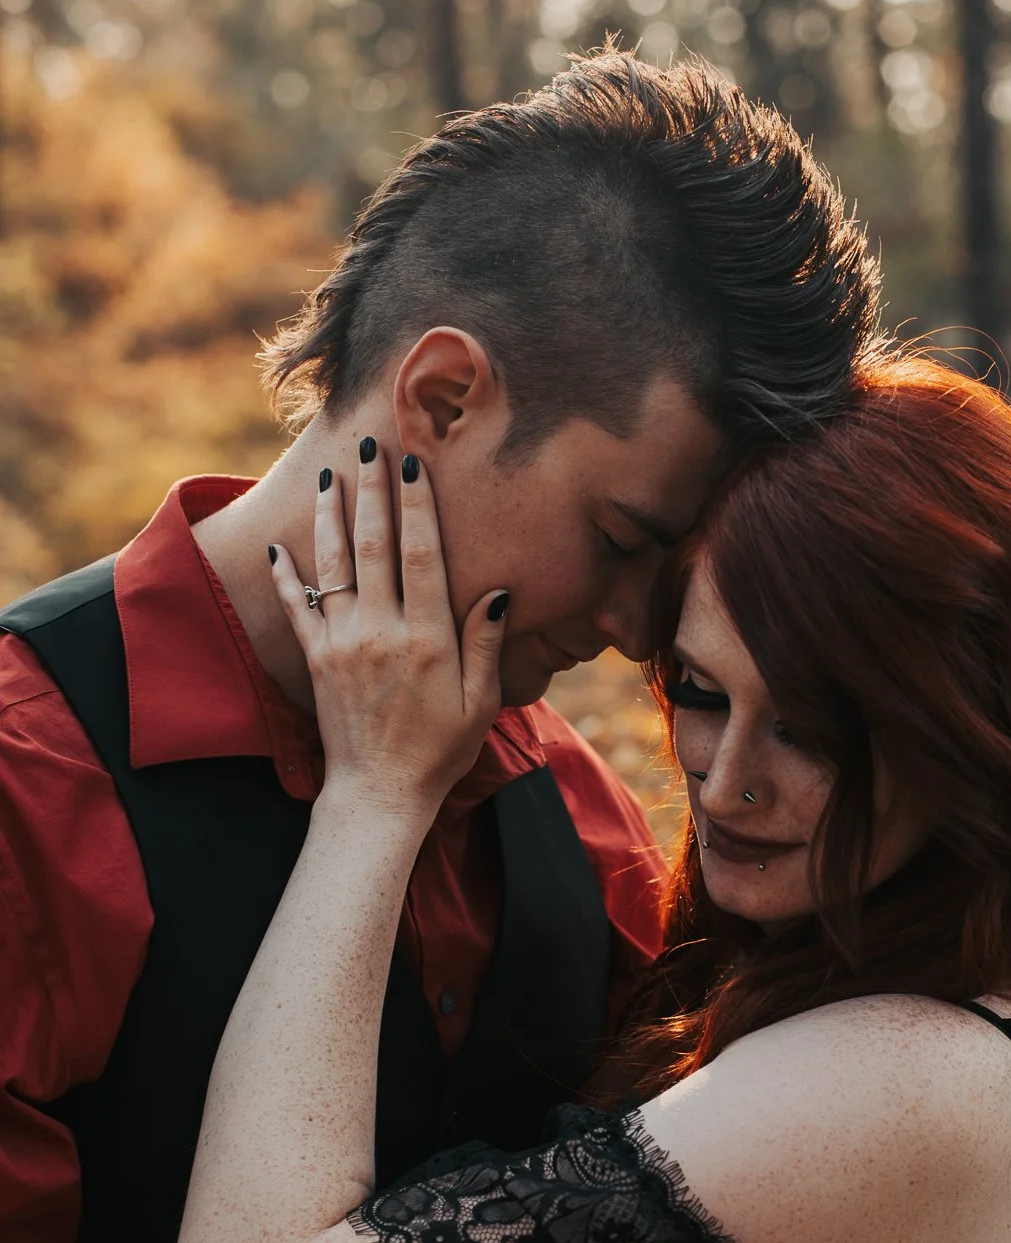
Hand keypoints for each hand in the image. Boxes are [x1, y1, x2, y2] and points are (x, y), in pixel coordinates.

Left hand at [269, 443, 507, 824]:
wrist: (379, 795)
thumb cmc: (441, 751)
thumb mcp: (482, 702)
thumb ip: (485, 643)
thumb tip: (499, 592)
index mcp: (429, 638)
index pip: (422, 555)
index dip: (418, 506)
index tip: (414, 465)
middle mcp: (382, 631)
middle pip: (375, 545)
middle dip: (371, 490)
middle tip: (368, 447)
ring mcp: (344, 644)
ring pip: (334, 565)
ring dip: (330, 517)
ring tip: (327, 478)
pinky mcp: (317, 662)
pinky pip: (297, 608)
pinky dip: (286, 576)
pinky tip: (279, 547)